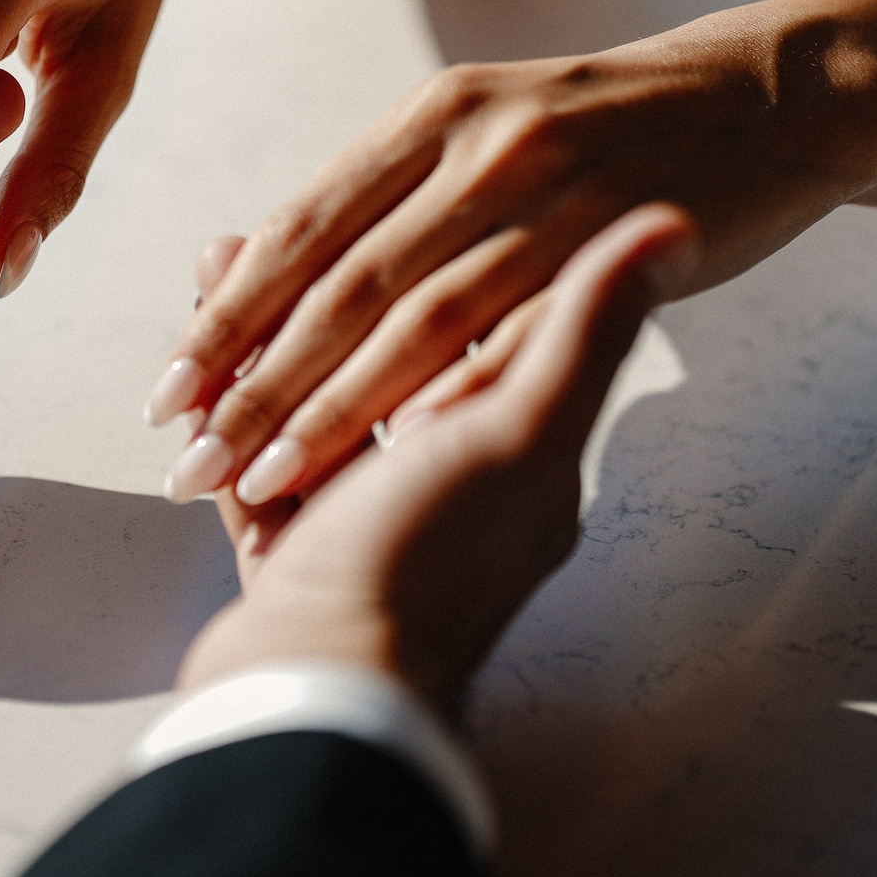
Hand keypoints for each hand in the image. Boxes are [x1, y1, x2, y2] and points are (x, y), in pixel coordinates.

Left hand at [148, 4, 876, 505]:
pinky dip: (451, 401)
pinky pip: (517, 336)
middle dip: (249, 382)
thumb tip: (277, 260)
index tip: (165, 390)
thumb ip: (392, 192)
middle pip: (335, 284)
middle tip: (185, 457)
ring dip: (329, 410)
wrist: (771, 92)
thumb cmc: (610, 129)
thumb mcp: (486, 127)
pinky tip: (397, 460)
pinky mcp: (618, 242)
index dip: (225, 316)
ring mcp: (549, 192)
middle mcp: (474, 146)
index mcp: (426, 117)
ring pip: (412, 320)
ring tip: (260, 480)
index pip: (296, 230)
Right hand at [177, 205, 699, 719]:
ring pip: (307, 390)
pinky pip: (252, 448)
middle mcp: (443, 479)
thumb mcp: (521, 432)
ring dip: (265, 325)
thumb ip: (583, 329)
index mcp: (512, 448)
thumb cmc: (428, 567)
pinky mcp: (287, 548)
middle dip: (325, 281)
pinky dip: (224, 390)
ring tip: (220, 259)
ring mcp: (360, 514)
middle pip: (381, 349)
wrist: (323, 696)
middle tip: (282, 220)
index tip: (410, 181)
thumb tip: (677, 227)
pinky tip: (200, 346)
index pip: (477, 320)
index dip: (441, 246)